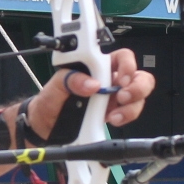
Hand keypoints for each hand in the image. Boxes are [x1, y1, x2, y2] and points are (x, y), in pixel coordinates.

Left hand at [29, 49, 154, 135]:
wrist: (45, 125)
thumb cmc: (49, 100)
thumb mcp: (54, 85)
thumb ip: (70, 79)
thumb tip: (92, 84)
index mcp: (96, 66)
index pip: (122, 58)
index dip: (127, 66)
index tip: (120, 79)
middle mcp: (109, 80)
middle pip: (138, 77)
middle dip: (138, 87)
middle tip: (122, 97)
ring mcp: (113, 99)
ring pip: (138, 97)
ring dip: (132, 107)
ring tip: (114, 116)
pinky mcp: (113, 114)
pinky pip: (129, 113)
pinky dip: (126, 118)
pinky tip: (112, 120)